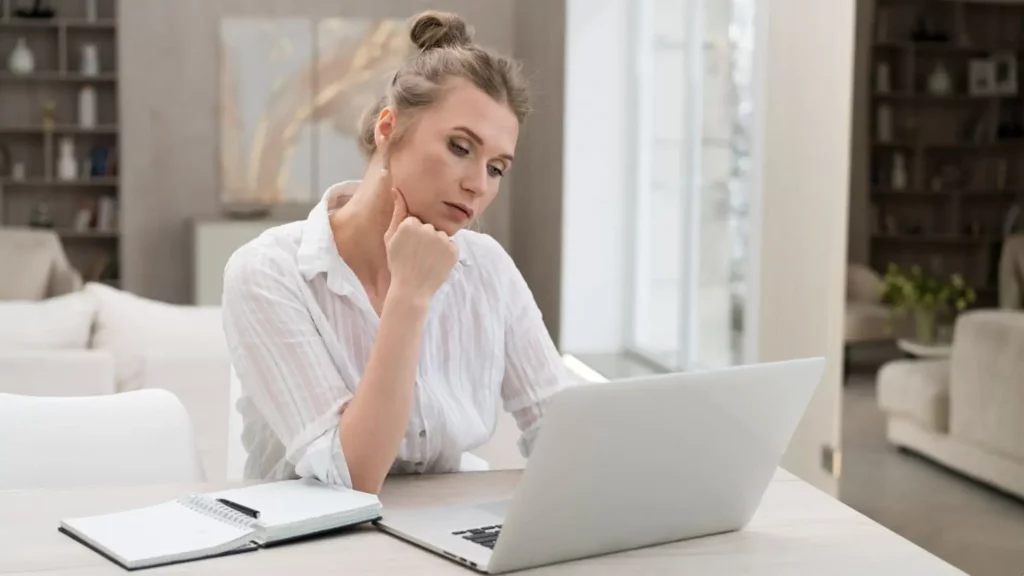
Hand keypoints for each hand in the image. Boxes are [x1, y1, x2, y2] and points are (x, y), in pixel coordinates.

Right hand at [384, 187, 457, 303]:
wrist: (411, 289)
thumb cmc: (397, 263)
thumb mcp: (390, 237)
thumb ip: (397, 213)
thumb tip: (397, 189)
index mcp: (410, 223)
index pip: (416, 221)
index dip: (411, 235)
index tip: (407, 248)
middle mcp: (427, 228)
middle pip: (429, 227)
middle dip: (425, 239)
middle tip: (416, 256)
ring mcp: (442, 240)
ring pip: (440, 236)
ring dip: (436, 246)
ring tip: (426, 261)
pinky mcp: (453, 250)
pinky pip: (451, 246)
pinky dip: (446, 255)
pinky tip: (436, 264)